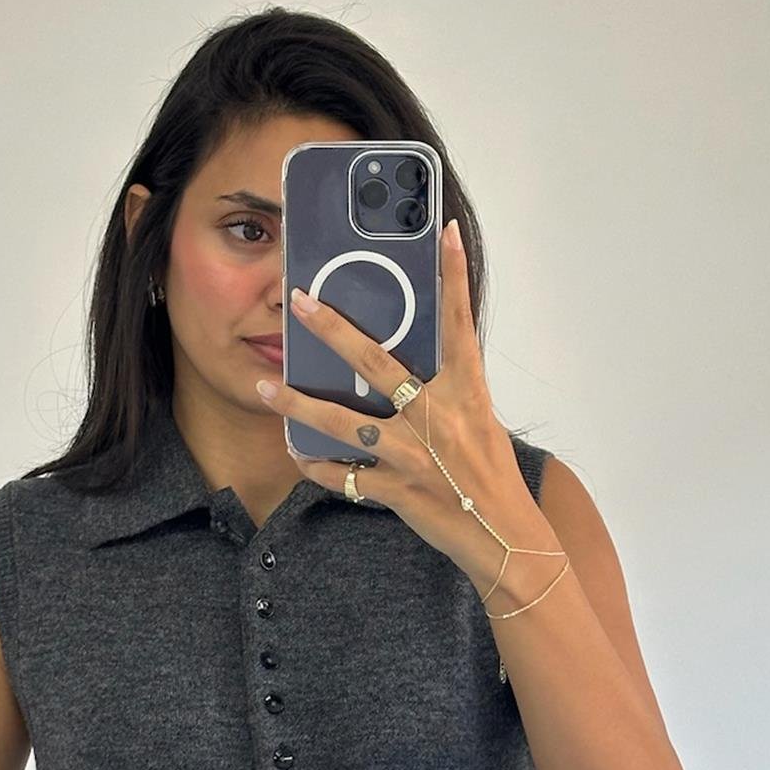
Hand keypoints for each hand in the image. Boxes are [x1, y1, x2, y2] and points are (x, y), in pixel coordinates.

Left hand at [255, 219, 561, 592]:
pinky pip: (344, 477)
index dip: (455, 278)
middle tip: (301, 302)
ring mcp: (412, 455)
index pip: (460, 324)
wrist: (502, 534)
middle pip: (377, 364)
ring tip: (267, 389)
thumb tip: (412, 366)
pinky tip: (298, 454)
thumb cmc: (491, 477)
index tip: (447, 234)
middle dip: (334, 330)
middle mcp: (436, 418)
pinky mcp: (396, 491)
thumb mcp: (479, 421)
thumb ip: (449, 389)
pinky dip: (318, 467)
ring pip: (343, 422)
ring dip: (299, 406)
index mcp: (465, 393)